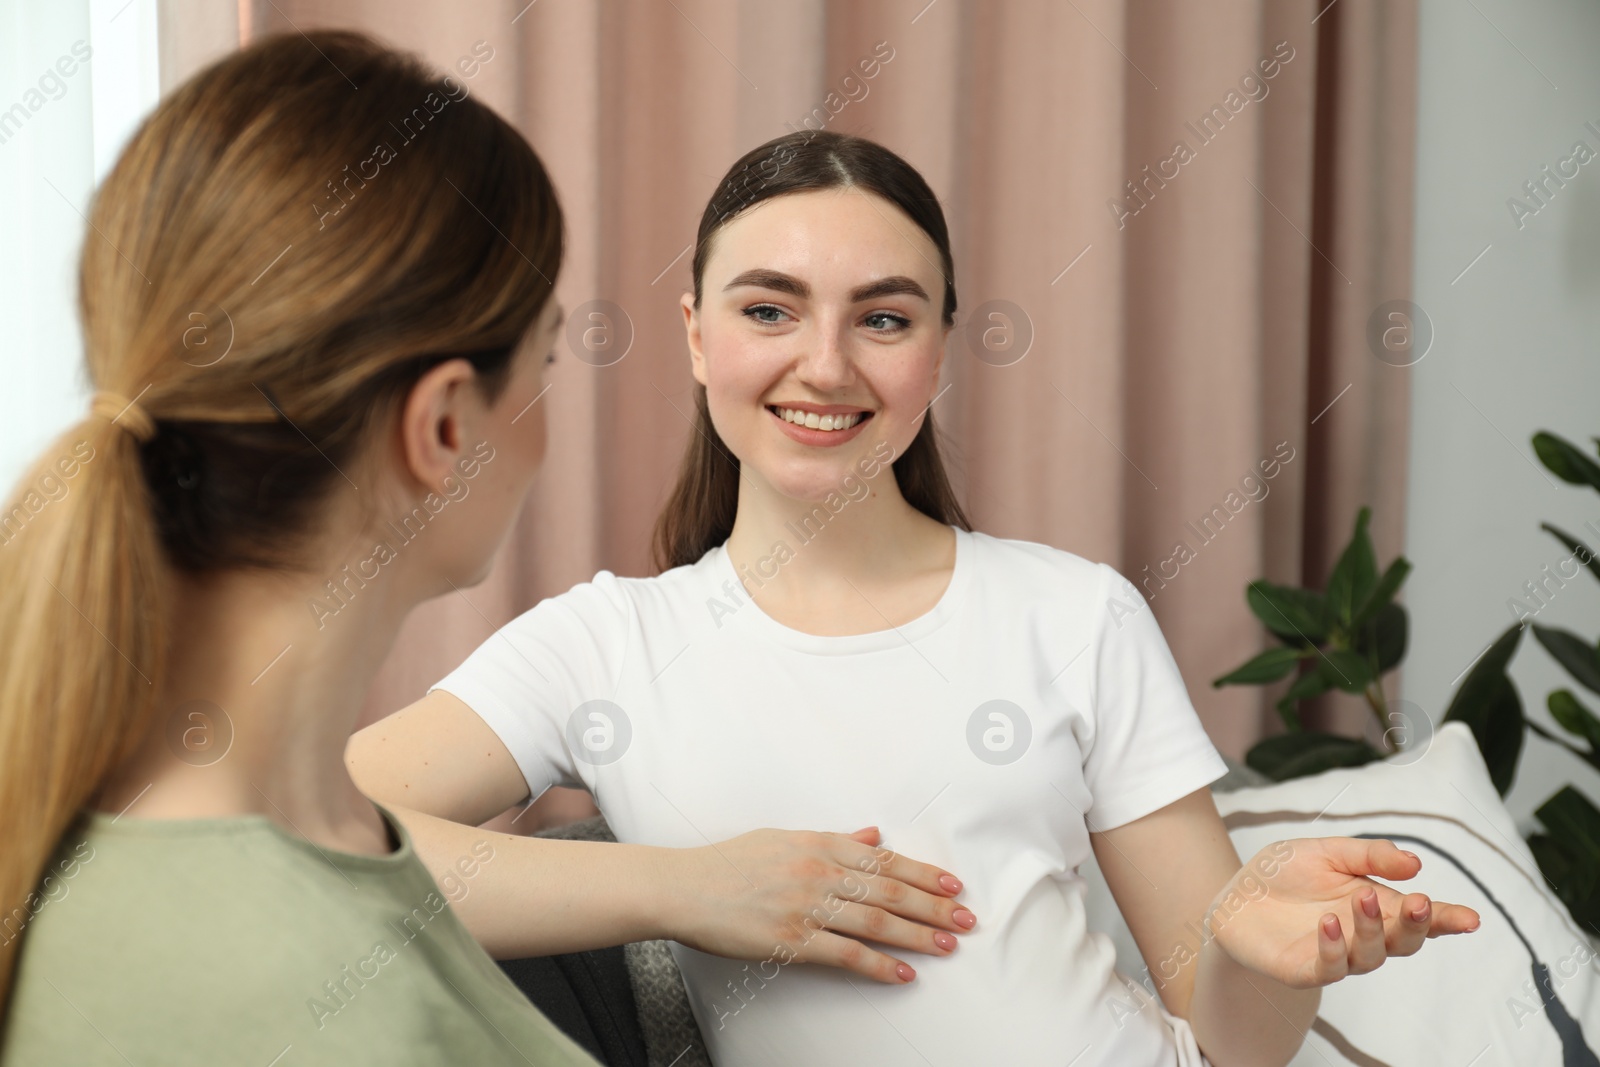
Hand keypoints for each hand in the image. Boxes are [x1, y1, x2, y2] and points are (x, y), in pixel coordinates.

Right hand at [665, 826, 975, 983]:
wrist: (685, 887)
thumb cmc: (730, 862)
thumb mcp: (784, 838)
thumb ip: (834, 838)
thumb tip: (873, 835)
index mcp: (820, 843)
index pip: (885, 860)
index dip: (925, 873)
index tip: (954, 885)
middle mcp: (819, 871)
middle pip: (891, 890)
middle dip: (935, 906)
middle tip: (967, 919)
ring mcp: (807, 906)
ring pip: (877, 921)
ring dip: (918, 935)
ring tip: (948, 945)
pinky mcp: (792, 940)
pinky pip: (846, 954)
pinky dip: (879, 965)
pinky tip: (904, 973)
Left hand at [1208, 837, 1479, 988]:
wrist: (1235, 894)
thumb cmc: (1286, 873)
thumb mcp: (1328, 850)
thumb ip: (1370, 855)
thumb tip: (1415, 863)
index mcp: (1377, 905)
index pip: (1420, 917)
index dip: (1447, 920)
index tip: (1471, 918)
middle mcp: (1363, 934)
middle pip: (1403, 941)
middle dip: (1415, 924)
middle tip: (1418, 901)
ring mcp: (1337, 955)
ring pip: (1370, 955)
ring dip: (1371, 928)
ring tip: (1361, 897)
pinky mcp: (1306, 969)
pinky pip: (1328, 967)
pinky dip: (1332, 947)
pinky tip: (1327, 923)